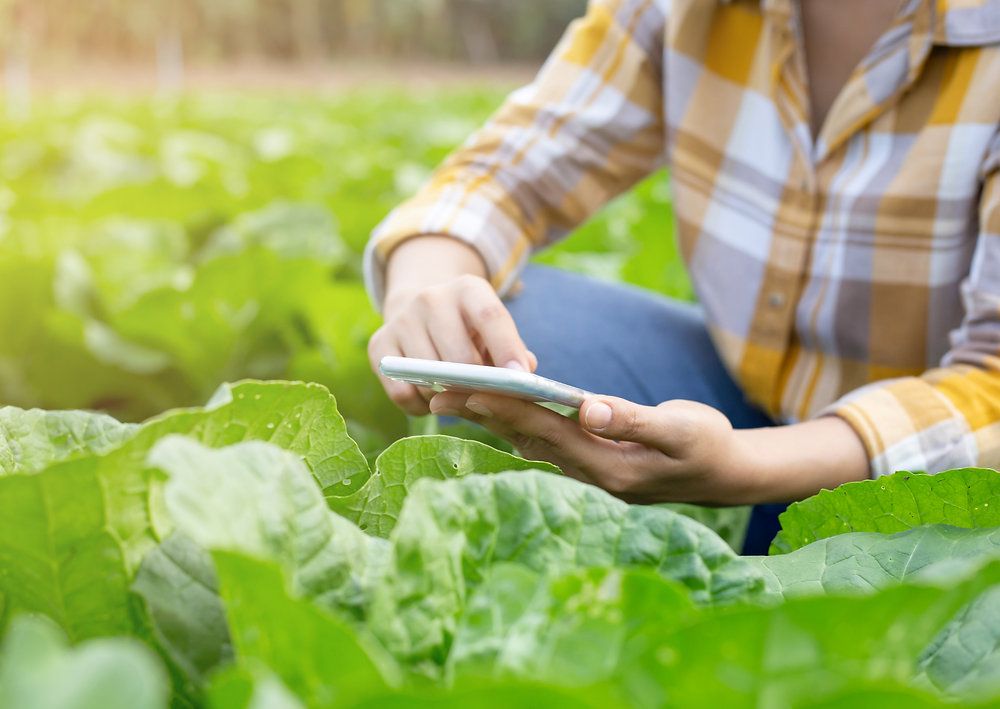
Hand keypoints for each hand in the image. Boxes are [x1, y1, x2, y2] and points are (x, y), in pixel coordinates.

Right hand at [369, 273, 535, 415]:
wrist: (419, 309)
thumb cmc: (468, 329)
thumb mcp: (493, 330)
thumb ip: (513, 351)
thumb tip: (524, 373)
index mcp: (468, 289)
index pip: (490, 316)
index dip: (506, 348)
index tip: (519, 377)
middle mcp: (431, 298)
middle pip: (459, 356)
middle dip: (476, 384)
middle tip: (486, 399)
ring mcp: (401, 320)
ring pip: (429, 377)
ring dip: (446, 397)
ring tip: (458, 397)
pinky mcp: (378, 345)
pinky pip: (402, 391)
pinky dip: (420, 405)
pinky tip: (431, 399)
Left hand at [428, 391, 751, 504]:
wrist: (723, 475)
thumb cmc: (707, 445)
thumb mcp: (681, 429)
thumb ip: (635, 419)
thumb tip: (589, 407)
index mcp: (607, 463)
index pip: (543, 430)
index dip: (503, 407)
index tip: (464, 387)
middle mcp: (588, 471)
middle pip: (525, 436)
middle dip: (481, 412)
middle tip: (434, 390)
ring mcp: (588, 469)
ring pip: (529, 441)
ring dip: (491, 418)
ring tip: (450, 395)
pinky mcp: (591, 461)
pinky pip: (543, 441)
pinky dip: (515, 423)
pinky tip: (494, 408)